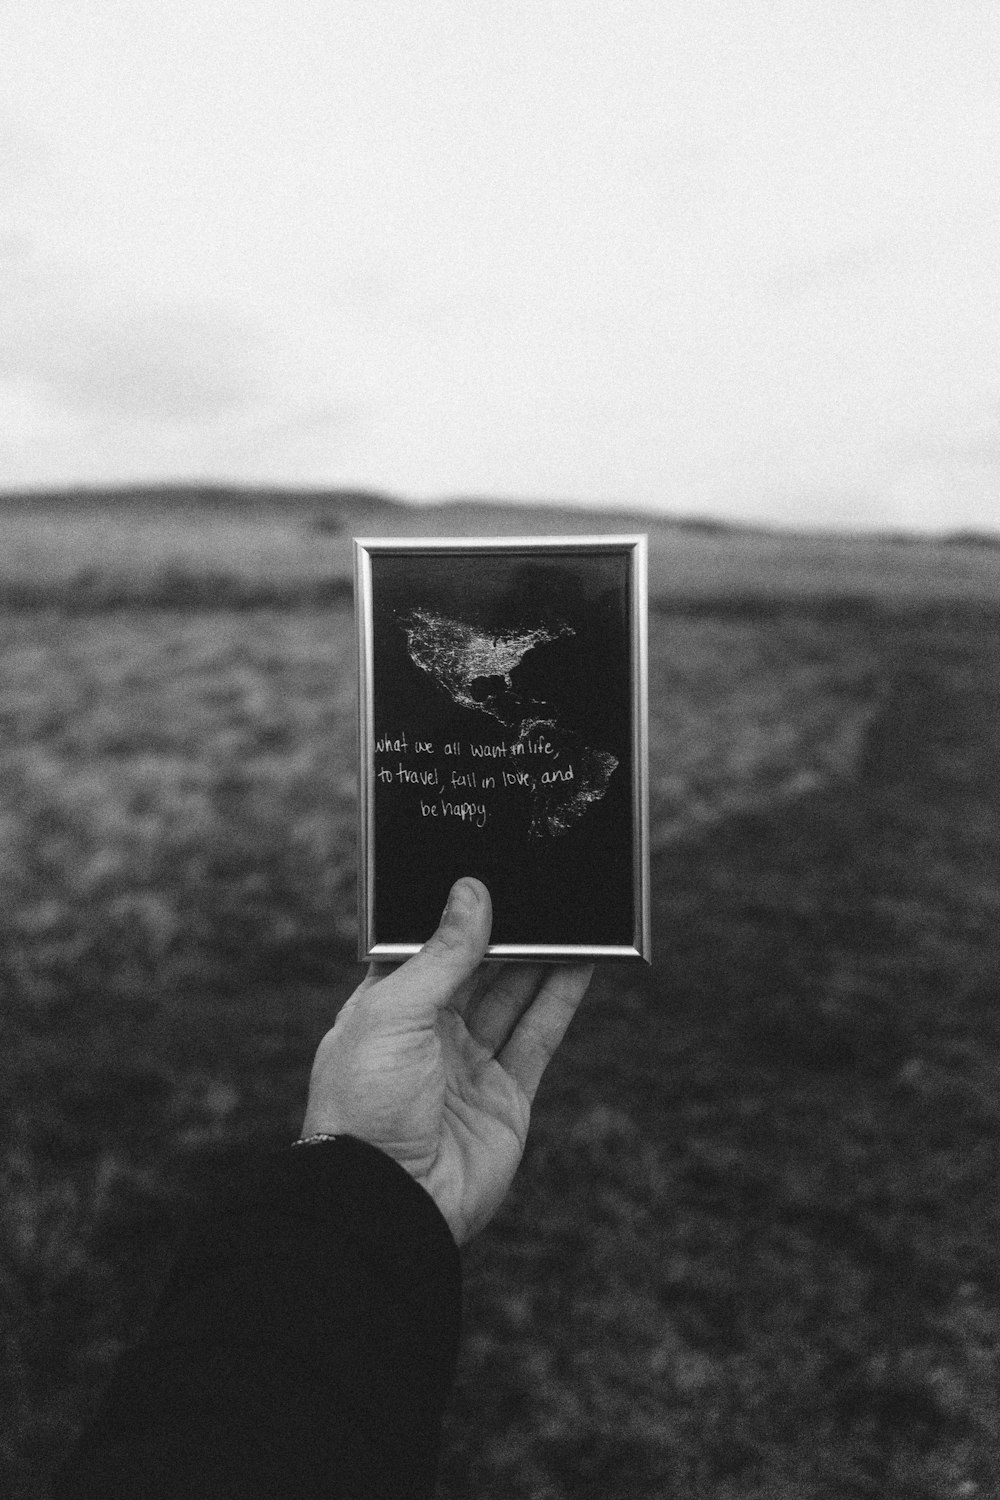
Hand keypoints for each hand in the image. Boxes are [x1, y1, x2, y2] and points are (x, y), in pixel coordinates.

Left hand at [301, 878, 592, 1243]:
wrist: (387, 1203)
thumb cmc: (367, 1103)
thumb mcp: (394, 1013)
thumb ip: (442, 954)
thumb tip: (471, 892)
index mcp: (385, 1011)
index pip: (424, 950)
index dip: (455, 916)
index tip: (487, 875)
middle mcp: (427, 1036)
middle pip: (475, 971)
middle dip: (506, 933)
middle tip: (540, 886)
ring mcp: (468, 1067)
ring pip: (512, 999)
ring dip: (540, 958)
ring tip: (572, 913)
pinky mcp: (507, 1099)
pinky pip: (538, 1037)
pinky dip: (561, 998)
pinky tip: (583, 962)